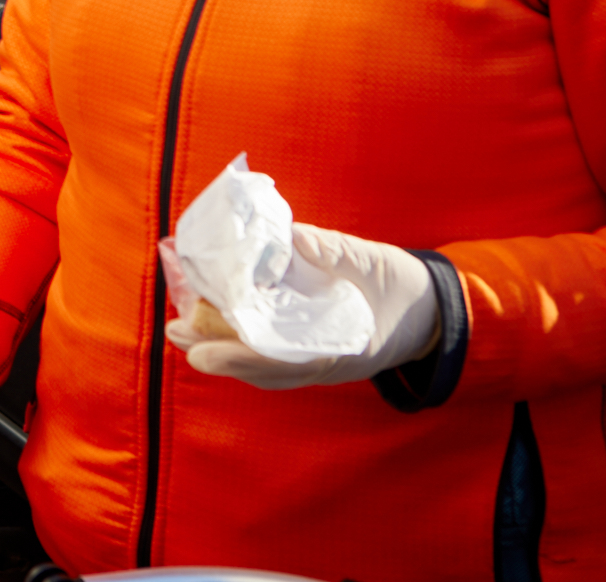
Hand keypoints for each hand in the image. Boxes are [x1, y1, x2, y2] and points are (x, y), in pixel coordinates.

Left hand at [170, 222, 438, 388]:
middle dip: (215, 352)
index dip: (239, 359)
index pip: (282, 364)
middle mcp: (323, 361)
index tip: (200, 355)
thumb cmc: (401, 286)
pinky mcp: (312, 345)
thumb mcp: (371, 263)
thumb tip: (292, 238)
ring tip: (179, 328)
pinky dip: (240, 340)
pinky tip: (211, 322)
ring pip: (262, 363)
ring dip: (220, 346)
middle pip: (261, 367)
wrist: (430, 308)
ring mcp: (317, 357)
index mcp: (343, 351)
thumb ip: (333, 253)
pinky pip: (271, 352)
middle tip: (175, 330)